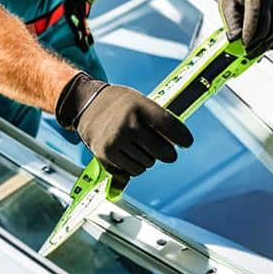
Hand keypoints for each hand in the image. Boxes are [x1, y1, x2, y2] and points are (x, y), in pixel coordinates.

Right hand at [55, 72, 192, 185]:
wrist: (86, 104)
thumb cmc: (119, 104)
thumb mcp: (140, 101)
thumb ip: (159, 119)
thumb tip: (181, 142)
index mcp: (140, 107)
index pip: (171, 127)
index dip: (183, 138)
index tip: (186, 143)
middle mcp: (128, 125)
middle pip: (162, 152)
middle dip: (167, 153)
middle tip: (165, 149)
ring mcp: (116, 141)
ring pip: (148, 164)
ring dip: (148, 159)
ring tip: (138, 146)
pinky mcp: (106, 156)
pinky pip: (132, 172)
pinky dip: (134, 166)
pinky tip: (127, 153)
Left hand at [212, 0, 272, 56]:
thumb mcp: (227, 7)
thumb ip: (231, 24)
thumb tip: (236, 42)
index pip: (254, 12)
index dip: (250, 30)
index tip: (244, 45)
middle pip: (268, 23)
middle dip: (258, 42)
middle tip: (248, 53)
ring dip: (267, 43)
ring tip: (256, 52)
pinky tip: (268, 47)